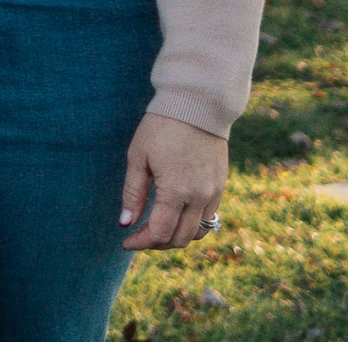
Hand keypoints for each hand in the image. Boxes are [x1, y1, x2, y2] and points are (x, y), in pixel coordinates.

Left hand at [119, 112, 228, 249]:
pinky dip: (192, 223)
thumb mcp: (138, 157)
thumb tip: (126, 224)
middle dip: (157, 243)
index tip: (126, 242)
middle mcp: (199, 197)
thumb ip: (133, 193)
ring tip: (157, 227)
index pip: (160, 233)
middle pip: (180, 239)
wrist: (197, 103)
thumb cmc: (161, 126)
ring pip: (197, 232)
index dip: (141, 243)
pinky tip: (176, 214)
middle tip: (139, 236)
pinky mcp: (221, 185)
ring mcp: (214, 192)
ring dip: (176, 236)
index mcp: (176, 191)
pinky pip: (209, 216)